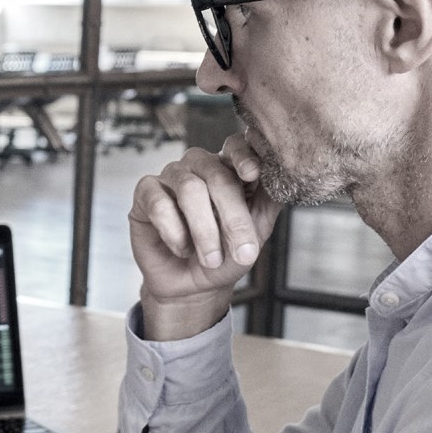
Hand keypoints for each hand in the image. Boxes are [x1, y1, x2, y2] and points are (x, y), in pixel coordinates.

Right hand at [128, 135, 282, 336]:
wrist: (192, 286)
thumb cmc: (225, 256)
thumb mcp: (256, 232)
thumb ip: (269, 202)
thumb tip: (286, 178)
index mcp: (229, 168)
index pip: (236, 146)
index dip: (244, 156)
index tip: (253, 175)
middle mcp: (200, 166)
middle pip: (217, 175)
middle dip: (233, 217)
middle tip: (244, 252)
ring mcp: (171, 176)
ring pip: (189, 189)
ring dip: (204, 230)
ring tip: (212, 260)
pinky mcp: (145, 193)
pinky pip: (159, 204)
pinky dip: (174, 232)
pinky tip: (181, 248)